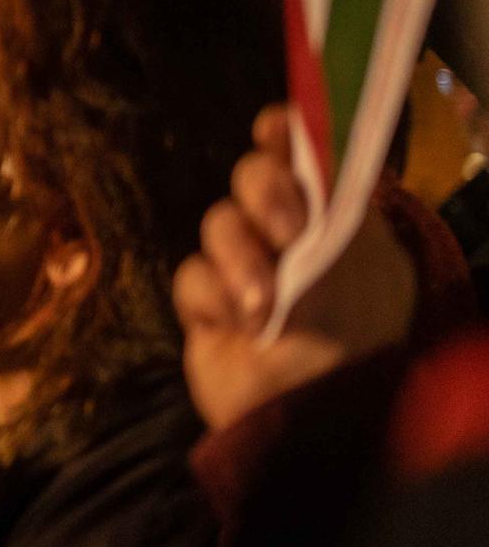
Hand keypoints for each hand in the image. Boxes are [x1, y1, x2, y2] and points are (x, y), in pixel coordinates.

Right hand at [172, 105, 415, 430]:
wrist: (312, 418)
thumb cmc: (351, 338)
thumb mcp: (354, 264)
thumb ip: (324, 202)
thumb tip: (299, 142)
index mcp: (339, 222)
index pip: (308, 158)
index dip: (285, 135)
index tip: (273, 128)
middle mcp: (293, 238)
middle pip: (254, 180)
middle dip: (264, 194)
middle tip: (287, 231)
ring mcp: (247, 270)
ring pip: (220, 225)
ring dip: (238, 257)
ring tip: (260, 305)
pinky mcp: (209, 306)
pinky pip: (193, 277)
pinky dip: (212, 297)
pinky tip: (236, 326)